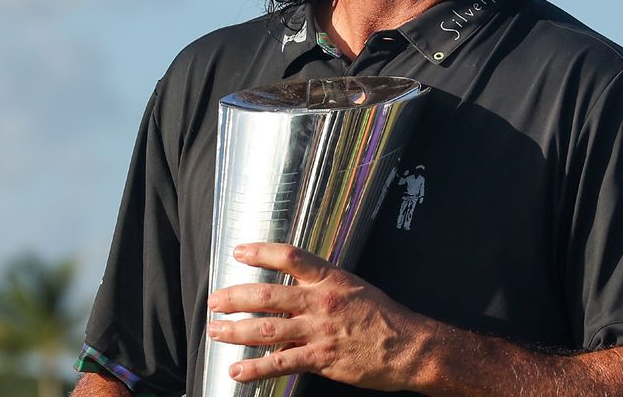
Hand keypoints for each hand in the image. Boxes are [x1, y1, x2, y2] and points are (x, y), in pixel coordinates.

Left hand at [206, 242, 432, 390]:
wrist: (409, 346)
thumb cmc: (383, 317)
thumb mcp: (355, 288)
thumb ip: (323, 287)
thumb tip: (292, 291)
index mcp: (330, 279)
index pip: (289, 257)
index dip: (260, 252)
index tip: (238, 252)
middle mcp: (321, 301)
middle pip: (267, 295)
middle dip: (234, 297)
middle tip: (213, 301)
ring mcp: (319, 331)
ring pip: (267, 329)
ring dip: (236, 330)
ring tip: (215, 331)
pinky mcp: (321, 359)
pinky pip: (280, 363)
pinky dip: (255, 368)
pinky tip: (237, 370)